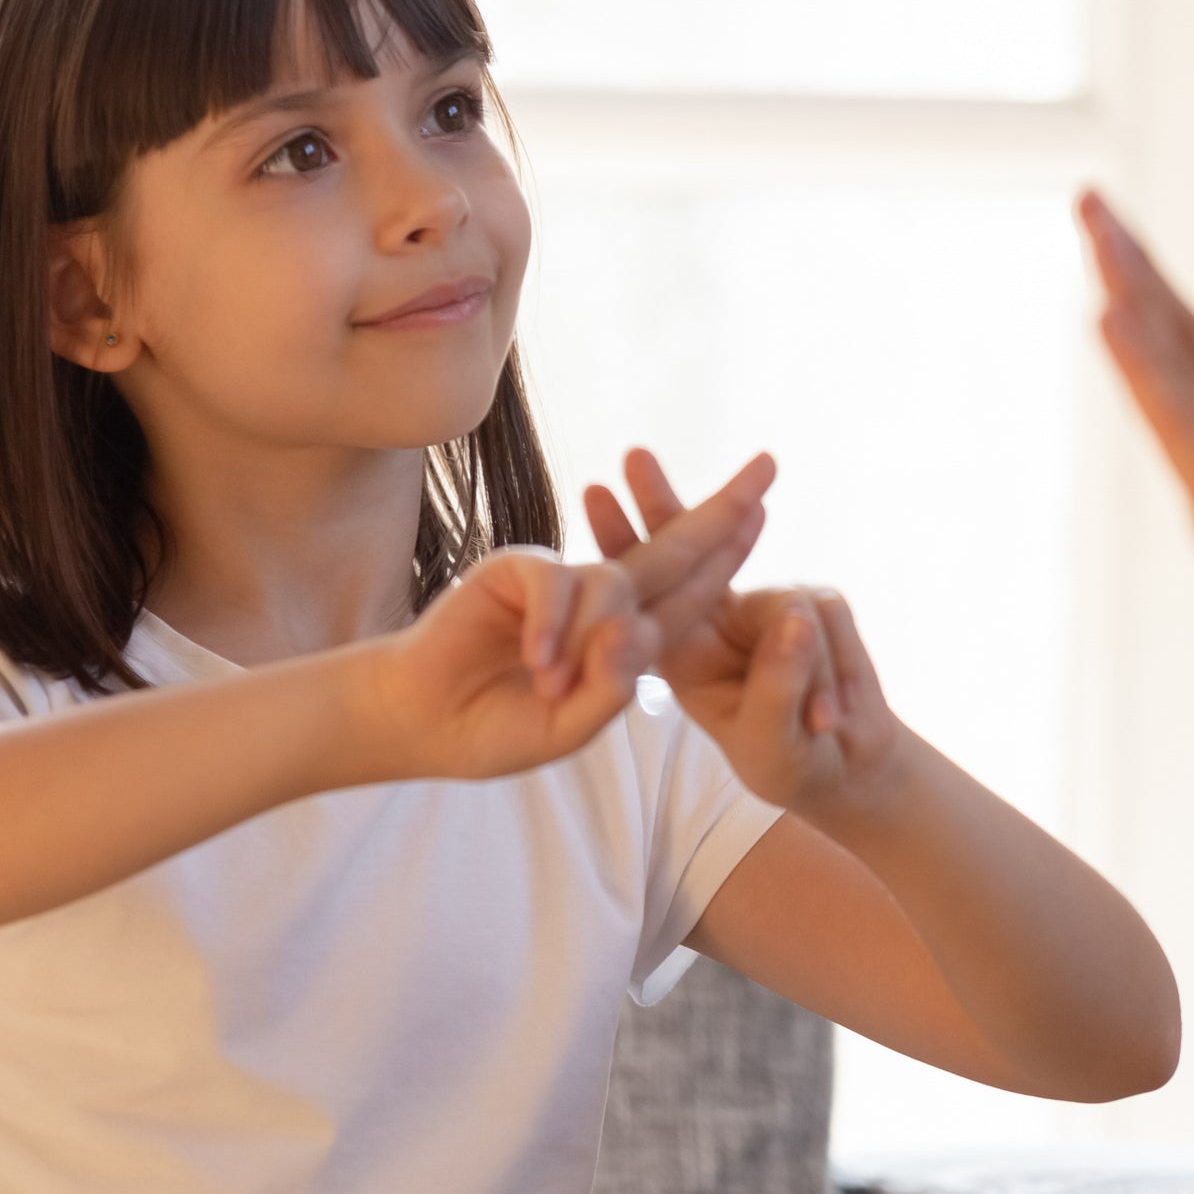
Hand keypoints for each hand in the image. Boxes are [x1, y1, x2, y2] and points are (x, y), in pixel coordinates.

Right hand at [355, 454, 776, 781]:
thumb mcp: (570, 725)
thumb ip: (611, 687)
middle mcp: (602, 600)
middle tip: (770, 466)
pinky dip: (554, 624)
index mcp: (625, 637)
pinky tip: (537, 659)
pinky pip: (557, 582)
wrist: (423, 723)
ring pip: (614, 585)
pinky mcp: (517, 570)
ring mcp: (562, 582)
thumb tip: (637, 631)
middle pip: (674, 550)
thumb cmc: (498, 727)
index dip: (728, 554)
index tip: (765, 510)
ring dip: (592, 638)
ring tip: (552, 683)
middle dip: (723, 511)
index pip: (690, 593)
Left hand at [584, 453, 908, 818]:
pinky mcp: (819, 604)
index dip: (623, 541)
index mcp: (686, 649)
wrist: (846, 765)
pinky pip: (828, 618)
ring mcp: (770, 604)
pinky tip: (834, 719)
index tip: (593, 492)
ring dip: (808, 676)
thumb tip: (794, 618)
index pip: (648, 590)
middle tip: (632, 454)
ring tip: (820, 725)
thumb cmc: (789, 759)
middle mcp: (720, 614)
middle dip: (663, 502)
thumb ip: (777, 682)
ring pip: (788, 603)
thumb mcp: (771, 738)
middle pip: (686, 548)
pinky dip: (837, 678)